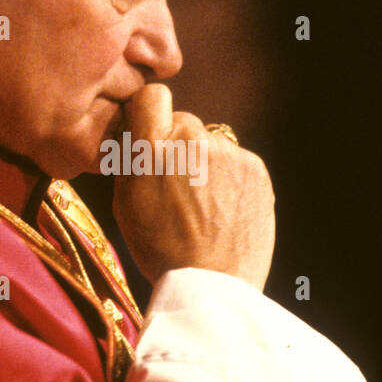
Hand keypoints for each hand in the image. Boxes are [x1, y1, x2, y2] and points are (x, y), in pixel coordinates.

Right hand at [112, 84, 274, 290]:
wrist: (212, 285)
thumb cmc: (161, 249)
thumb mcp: (126, 203)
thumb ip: (131, 159)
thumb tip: (138, 130)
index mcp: (152, 151)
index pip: (152, 96)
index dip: (151, 112)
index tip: (152, 132)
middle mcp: (192, 143)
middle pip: (185, 122)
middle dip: (180, 145)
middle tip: (179, 185)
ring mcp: (228, 154)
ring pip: (213, 144)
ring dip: (207, 164)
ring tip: (205, 206)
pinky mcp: (256, 168)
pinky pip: (237, 161)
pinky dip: (230, 179)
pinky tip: (224, 210)